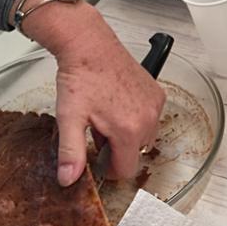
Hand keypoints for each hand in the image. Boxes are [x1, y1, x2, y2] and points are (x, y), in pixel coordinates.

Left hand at [12, 0, 166, 185]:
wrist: (90, 46)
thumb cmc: (80, 78)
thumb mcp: (69, 118)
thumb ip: (71, 152)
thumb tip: (69, 179)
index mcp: (128, 130)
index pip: (127, 170)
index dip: (110, 169)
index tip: (97, 157)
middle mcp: (147, 119)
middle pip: (136, 153)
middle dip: (117, 149)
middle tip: (98, 132)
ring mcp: (155, 106)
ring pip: (145, 137)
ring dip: (128, 135)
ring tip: (107, 117)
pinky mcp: (157, 94)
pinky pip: (151, 118)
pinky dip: (137, 118)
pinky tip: (119, 105)